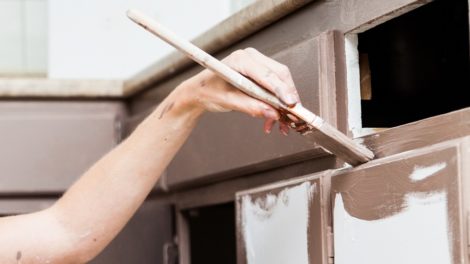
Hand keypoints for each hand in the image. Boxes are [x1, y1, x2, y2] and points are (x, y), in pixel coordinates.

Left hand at [177, 48, 300, 134]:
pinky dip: (278, 104)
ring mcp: (257, 64)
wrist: (200, 91)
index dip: (282, 90)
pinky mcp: (260, 73)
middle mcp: (252, 58)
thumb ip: (251, 107)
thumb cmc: (208, 91)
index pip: (267, 74)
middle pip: (280, 75)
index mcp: (241, 59)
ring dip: (284, 103)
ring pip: (281, 82)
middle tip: (292, 117)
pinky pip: (276, 87)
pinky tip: (273, 120)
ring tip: (282, 124)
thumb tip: (273, 114)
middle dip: (288, 97)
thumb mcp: (228, 101)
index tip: (291, 104)